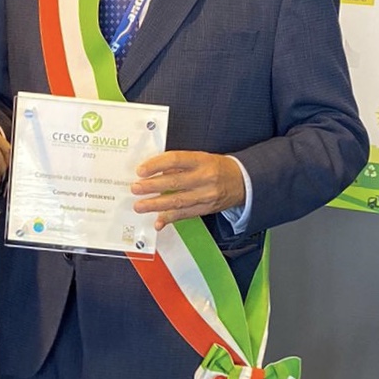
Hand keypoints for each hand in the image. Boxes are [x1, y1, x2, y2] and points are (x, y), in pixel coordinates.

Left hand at [131, 151, 245, 230]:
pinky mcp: (206, 209)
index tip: (141, 170)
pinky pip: (185, 215)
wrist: (242, 181)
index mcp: (201, 160)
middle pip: (174, 182)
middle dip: (151, 187)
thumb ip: (179, 164)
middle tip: (135, 188)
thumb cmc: (217, 167)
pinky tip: (158, 221)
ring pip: (177, 201)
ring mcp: (206, 195)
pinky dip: (170, 218)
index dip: (156, 165)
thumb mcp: (200, 158)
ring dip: (156, 205)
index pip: (175, 160)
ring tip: (140, 206)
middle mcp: (204, 178)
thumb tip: (155, 171)